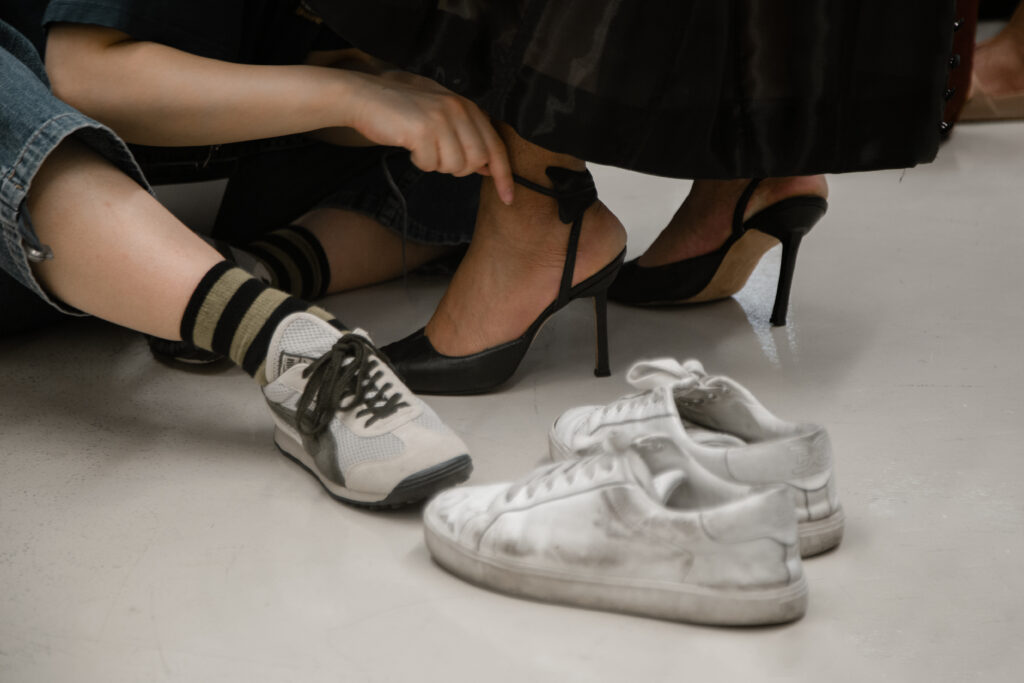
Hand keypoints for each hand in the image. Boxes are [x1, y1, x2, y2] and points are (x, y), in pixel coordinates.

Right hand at [345, 71, 513, 203]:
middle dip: (458, 168)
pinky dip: (420, 162)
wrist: (364, 96)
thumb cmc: (402, 111)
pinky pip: (430, 164)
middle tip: (438, 156)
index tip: (508, 198)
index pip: (495, 147)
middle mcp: (458, 109)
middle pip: (476, 161)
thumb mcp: (440, 116)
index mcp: (467, 106)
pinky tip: (410, 145)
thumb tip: (488, 167)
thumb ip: (467, 136)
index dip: (504, 175)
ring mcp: (441, 119)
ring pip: (454, 166)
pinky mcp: (422, 130)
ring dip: (436, 164)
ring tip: (422, 146)